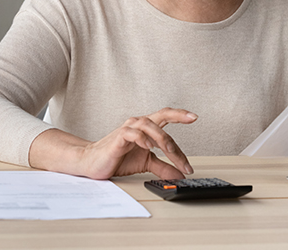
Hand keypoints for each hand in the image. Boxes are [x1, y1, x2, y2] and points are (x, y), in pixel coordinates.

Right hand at [29, 107, 197, 179]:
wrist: (93, 163)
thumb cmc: (118, 158)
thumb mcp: (146, 163)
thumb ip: (163, 167)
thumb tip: (181, 174)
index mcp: (147, 127)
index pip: (166, 115)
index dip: (180, 114)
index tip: (195, 117)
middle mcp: (138, 124)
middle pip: (162, 117)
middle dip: (176, 131)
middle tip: (184, 156)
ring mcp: (128, 129)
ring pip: (149, 124)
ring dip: (162, 138)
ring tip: (169, 151)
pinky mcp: (118, 138)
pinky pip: (132, 133)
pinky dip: (142, 138)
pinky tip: (149, 146)